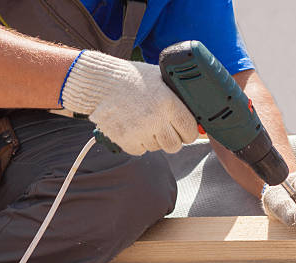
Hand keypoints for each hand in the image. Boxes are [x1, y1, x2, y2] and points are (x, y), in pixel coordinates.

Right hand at [60, 50, 198, 154]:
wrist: (99, 81)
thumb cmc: (131, 78)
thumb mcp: (159, 79)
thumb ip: (177, 95)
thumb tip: (195, 110)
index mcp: (169, 103)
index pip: (190, 131)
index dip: (188, 132)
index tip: (184, 130)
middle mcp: (157, 119)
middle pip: (175, 146)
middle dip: (171, 139)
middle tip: (164, 129)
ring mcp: (141, 132)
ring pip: (156, 148)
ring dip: (153, 139)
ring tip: (143, 122)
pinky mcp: (125, 140)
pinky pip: (139, 151)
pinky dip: (137, 143)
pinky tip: (132, 127)